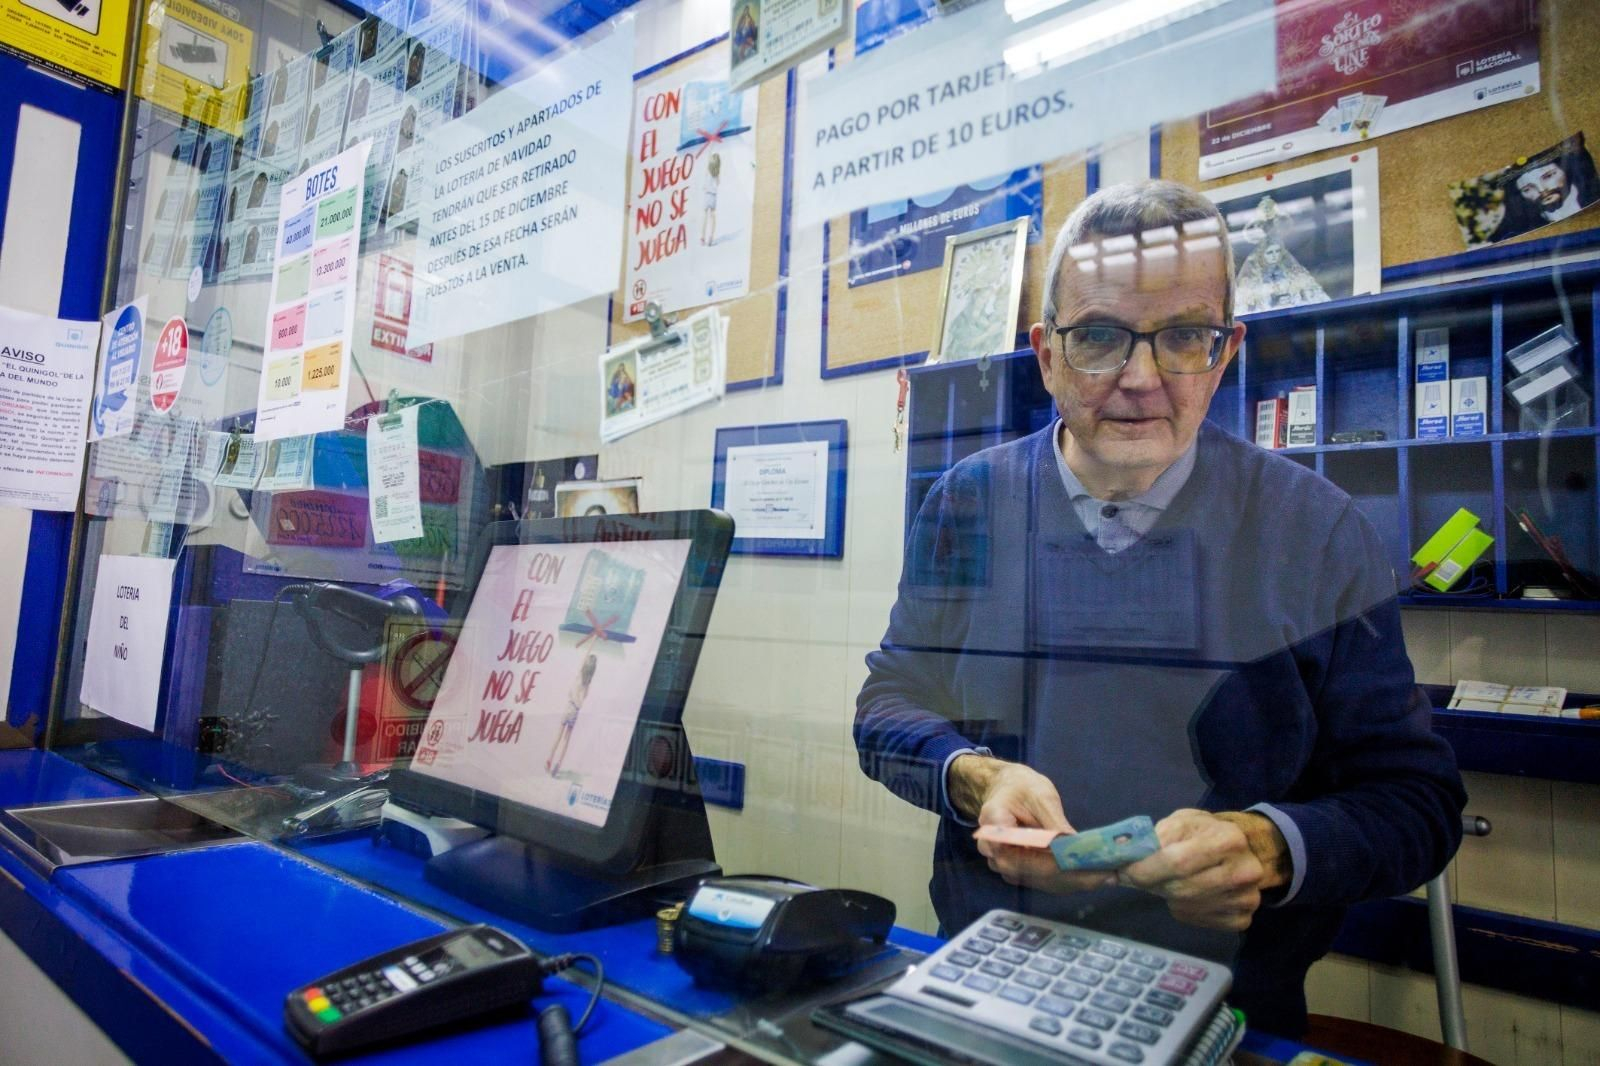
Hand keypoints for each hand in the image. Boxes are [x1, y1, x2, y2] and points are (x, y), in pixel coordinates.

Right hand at [951, 755, 1113, 894]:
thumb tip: (1075, 845)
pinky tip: (1094, 878)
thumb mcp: (1040, 796)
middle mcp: (994, 851)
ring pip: (1039, 880)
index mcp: (993, 824)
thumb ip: (1054, 822)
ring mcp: (1006, 865)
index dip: (1049, 863)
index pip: (1018, 852)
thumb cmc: (1022, 788)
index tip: (1078, 864)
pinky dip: (1069, 880)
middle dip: (1069, 876)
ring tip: (1105, 877)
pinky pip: (1043, 881)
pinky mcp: (1019, 872)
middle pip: (1030, 872)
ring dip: (1072, 881)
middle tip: (1105, 875)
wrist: (1006, 791)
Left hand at [1117, 809, 1288, 930]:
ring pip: (1187, 906)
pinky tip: (1187, 896)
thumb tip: (1119, 854)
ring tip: (1167, 881)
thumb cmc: (1203, 833)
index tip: (1123, 871)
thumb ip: (1153, 838)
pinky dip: (1184, 910)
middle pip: (1181, 888)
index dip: (1145, 869)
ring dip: (1167, 895)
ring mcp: (1247, 898)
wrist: (1240, 848)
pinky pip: (1198, 921)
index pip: (1178, 861)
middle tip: (1136, 877)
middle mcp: (1245, 871)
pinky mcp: (1242, 918)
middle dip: (1152, 883)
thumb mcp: (1179, 823)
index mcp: (1228, 839)